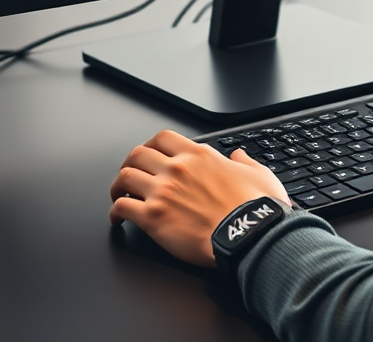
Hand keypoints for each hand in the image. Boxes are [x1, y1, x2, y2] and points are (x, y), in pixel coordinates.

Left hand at [109, 129, 290, 267]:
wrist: (247, 235)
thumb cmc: (254, 206)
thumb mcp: (257, 173)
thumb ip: (244, 161)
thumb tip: (238, 155)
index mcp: (199, 155)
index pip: (162, 137)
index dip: (150, 145)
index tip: (149, 155)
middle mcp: (177, 168)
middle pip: (137, 154)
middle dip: (129, 164)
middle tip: (129, 176)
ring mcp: (162, 191)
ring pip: (124, 178)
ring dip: (119, 187)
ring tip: (120, 196)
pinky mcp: (153, 217)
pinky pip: (121, 208)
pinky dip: (115, 213)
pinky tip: (118, 220)